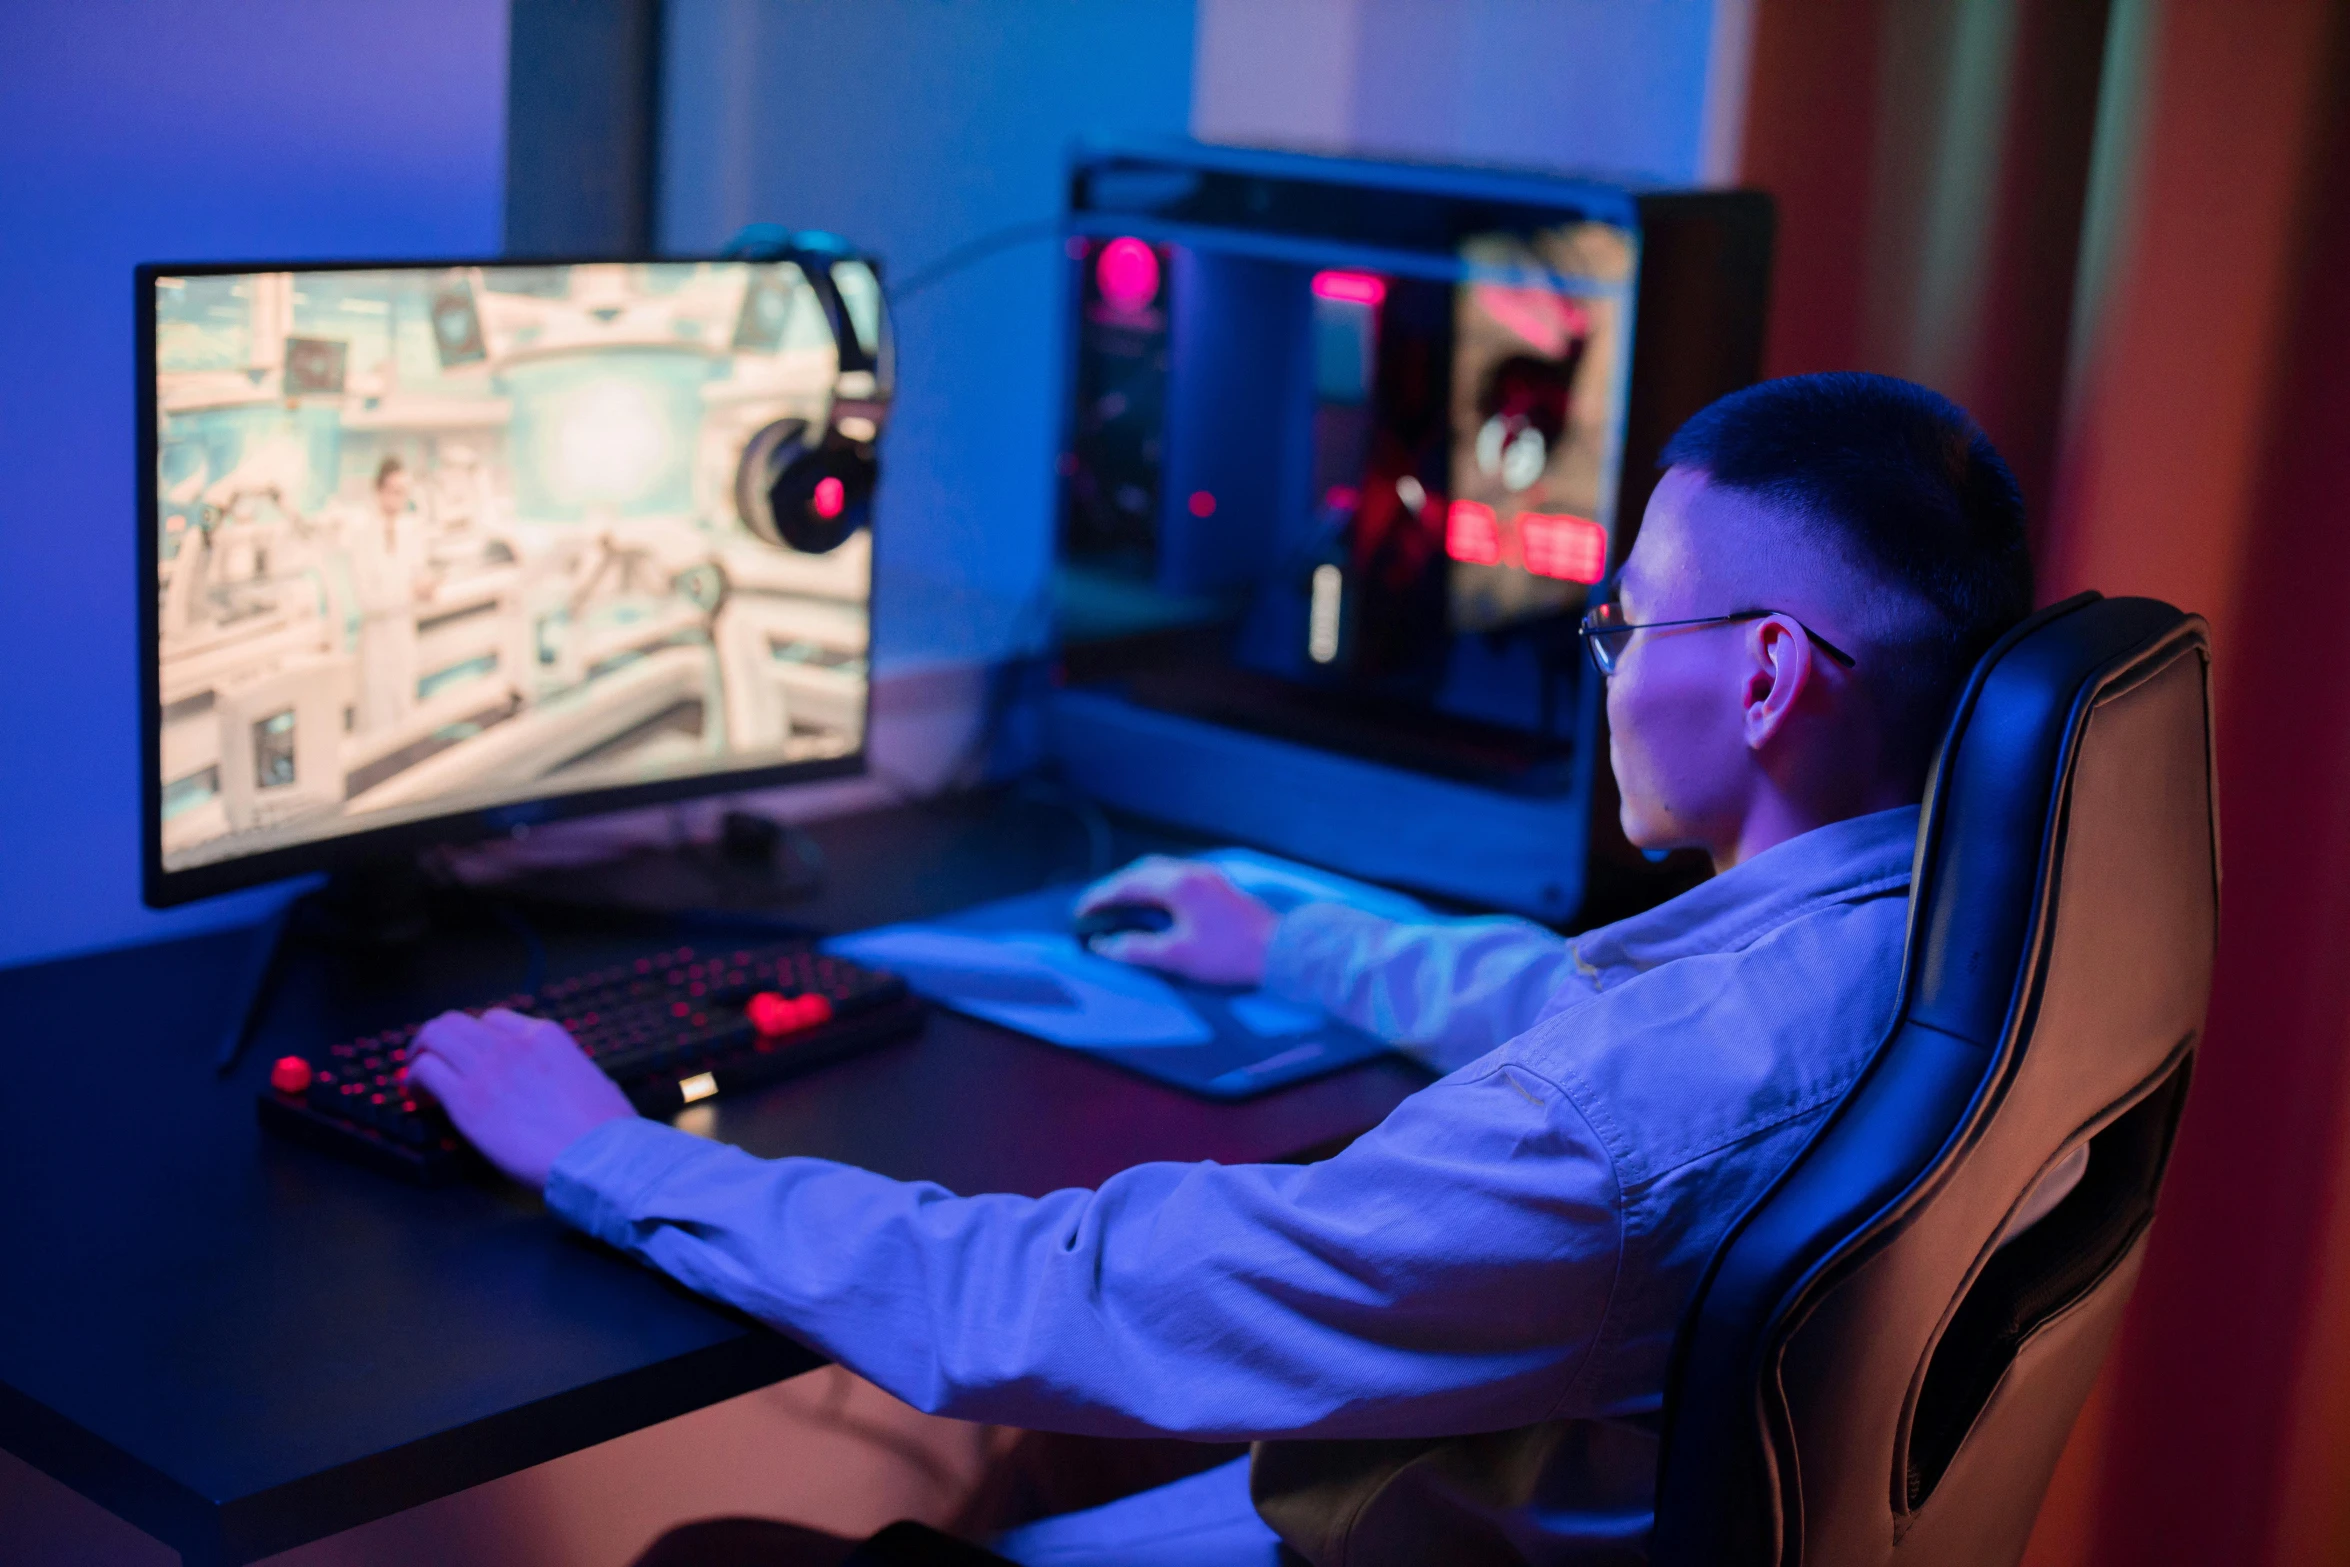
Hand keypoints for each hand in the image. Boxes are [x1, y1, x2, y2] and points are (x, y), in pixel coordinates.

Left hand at [406, 1008, 637, 1188]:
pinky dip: (414, 1080)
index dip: (475, 1037)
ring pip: (434, 1037)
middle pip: (456, 1022)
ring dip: (420, 1054)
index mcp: (546, 1037)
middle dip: (438, 1039)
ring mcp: (487, 1069)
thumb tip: (568, 1083)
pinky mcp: (466, 1099)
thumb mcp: (595, 1082)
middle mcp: (512, 1044)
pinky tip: (418, 1097)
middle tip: (431, 1060)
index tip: (469, 1057)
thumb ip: (570, 1073)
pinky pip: (425, 1071)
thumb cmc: (607, 1131)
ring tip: (417, 1078)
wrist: (598, 1156)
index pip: (494, 1020)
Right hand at [1075, 856, 1279, 986]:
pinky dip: (1156, 887)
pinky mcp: (1219, 886)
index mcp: (1177, 886)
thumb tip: (1104, 946)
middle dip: (1115, 887)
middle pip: (1142, 871)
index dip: (1099, 898)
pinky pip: (1177, 877)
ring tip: (1121, 905)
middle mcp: (1191, 873)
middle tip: (1096, 906)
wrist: (1281, 951)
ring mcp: (1208, 877)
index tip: (1081, 912)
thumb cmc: (1230, 955)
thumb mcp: (1177, 958)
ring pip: (1161, 871)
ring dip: (1136, 884)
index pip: (1126, 885)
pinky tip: (1156, 904)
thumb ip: (1136, 950)